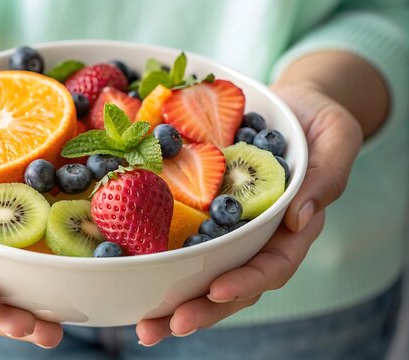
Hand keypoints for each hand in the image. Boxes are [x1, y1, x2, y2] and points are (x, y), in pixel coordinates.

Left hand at [136, 84, 362, 344]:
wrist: (291, 107)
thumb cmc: (320, 122)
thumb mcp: (336, 138)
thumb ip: (326, 177)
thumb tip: (301, 217)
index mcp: (293, 228)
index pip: (273, 265)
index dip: (246, 281)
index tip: (216, 291)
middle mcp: (260, 238)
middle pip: (234, 284)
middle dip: (202, 310)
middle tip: (166, 327)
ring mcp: (232, 231)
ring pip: (206, 275)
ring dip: (176, 303)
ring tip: (145, 327)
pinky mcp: (207, 216)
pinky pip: (186, 243)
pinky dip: (162, 265)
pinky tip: (134, 280)